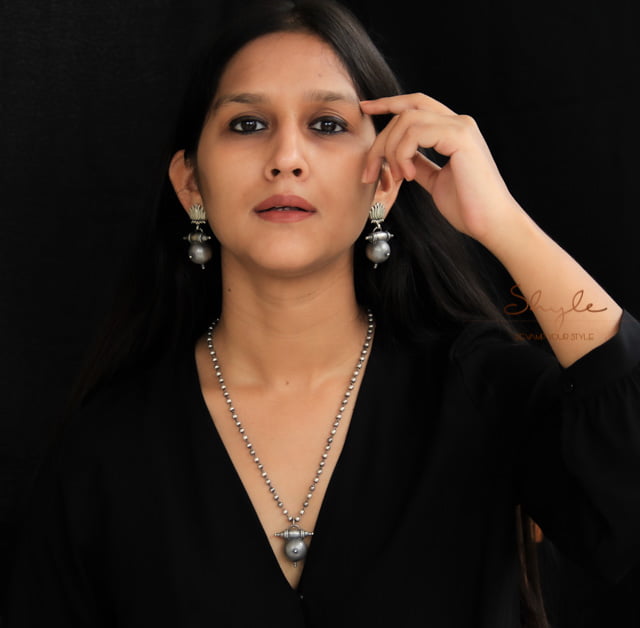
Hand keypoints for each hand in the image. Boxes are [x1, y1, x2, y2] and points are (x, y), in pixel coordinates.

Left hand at [361, 93, 520, 247]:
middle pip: (405, 112)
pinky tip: (410, 175)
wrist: (491, 222)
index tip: (365, 108)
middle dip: (381, 141)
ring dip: (391, 151)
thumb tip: (401, 157)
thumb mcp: (435, 180)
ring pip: (407, 120)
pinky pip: (416, 133)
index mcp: (453, 130)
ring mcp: (460, 126)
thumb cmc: (468, 207)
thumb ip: (420, 163)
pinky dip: (404, 154)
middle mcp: (458, 122)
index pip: (416, 104)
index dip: (389, 103)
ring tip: (398, 177)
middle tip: (370, 171)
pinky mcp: (460, 136)